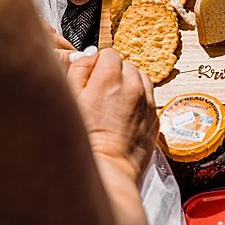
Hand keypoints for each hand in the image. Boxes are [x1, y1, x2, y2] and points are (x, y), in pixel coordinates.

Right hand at [66, 48, 159, 167]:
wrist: (107, 170)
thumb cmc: (84, 139)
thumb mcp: (70, 98)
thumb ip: (78, 69)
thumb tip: (86, 57)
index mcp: (109, 76)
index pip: (108, 53)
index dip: (97, 65)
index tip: (91, 78)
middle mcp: (133, 85)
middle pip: (126, 66)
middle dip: (114, 75)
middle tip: (99, 96)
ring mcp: (147, 102)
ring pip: (141, 81)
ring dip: (129, 87)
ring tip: (113, 106)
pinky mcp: (155, 120)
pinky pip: (149, 101)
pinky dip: (138, 103)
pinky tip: (123, 118)